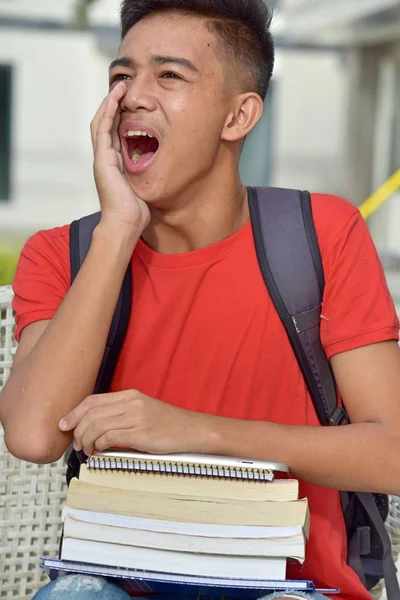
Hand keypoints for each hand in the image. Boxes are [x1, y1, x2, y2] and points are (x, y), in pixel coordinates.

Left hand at [59, 390, 217, 456]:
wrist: (192, 431)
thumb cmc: (168, 425)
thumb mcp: (143, 411)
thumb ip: (121, 415)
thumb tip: (95, 428)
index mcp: (130, 395)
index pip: (93, 400)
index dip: (74, 412)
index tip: (64, 424)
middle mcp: (132, 403)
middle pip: (92, 413)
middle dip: (77, 430)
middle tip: (76, 444)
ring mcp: (137, 417)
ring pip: (97, 425)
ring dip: (86, 440)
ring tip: (87, 450)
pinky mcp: (141, 433)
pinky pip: (109, 436)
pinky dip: (98, 445)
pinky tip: (99, 451)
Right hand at [91, 82, 149, 233]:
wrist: (125, 223)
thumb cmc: (135, 211)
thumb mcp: (144, 186)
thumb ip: (148, 174)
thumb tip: (165, 169)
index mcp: (114, 164)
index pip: (114, 133)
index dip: (120, 115)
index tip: (130, 102)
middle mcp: (105, 158)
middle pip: (105, 123)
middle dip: (113, 104)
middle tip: (122, 87)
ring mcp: (101, 158)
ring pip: (101, 122)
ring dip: (109, 103)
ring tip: (119, 87)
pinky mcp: (102, 159)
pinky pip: (102, 129)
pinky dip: (108, 112)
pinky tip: (115, 99)